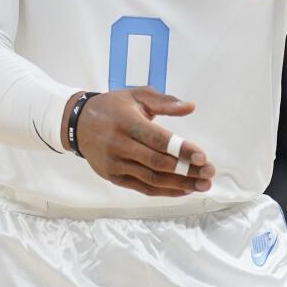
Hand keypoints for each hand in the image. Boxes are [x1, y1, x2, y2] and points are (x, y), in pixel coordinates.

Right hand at [75, 87, 215, 196]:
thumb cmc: (113, 107)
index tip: (203, 157)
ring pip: (151, 179)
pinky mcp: (113, 177)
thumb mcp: (136, 95)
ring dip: (179, 184)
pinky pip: (142, 188)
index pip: (158, 139)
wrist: (77, 123)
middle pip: (157, 163)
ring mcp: (115, 164)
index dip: (181, 150)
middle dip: (186, 170)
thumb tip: (190, 107)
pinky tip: (183, 190)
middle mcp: (119, 145)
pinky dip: (164, 191)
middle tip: (210, 173)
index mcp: (126, 122)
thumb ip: (164, 102)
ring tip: (202, 185)